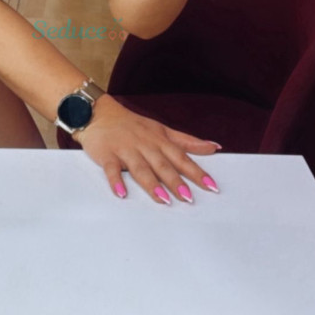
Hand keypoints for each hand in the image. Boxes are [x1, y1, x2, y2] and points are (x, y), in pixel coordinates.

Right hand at [75, 94, 220, 204]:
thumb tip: (214, 147)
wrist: (100, 113)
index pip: (181, 157)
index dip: (196, 172)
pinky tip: (121, 192)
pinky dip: (115, 180)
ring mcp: (126, 150)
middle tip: (188, 198)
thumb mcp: (163, 130)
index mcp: (160, 141)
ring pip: (140, 168)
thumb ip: (188, 141)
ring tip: (163, 200)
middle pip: (163, 165)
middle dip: (176, 181)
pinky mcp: (107, 154)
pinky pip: (111, 169)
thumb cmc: (133, 125)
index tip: (211, 186)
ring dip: (151, 184)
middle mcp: (145, 145)